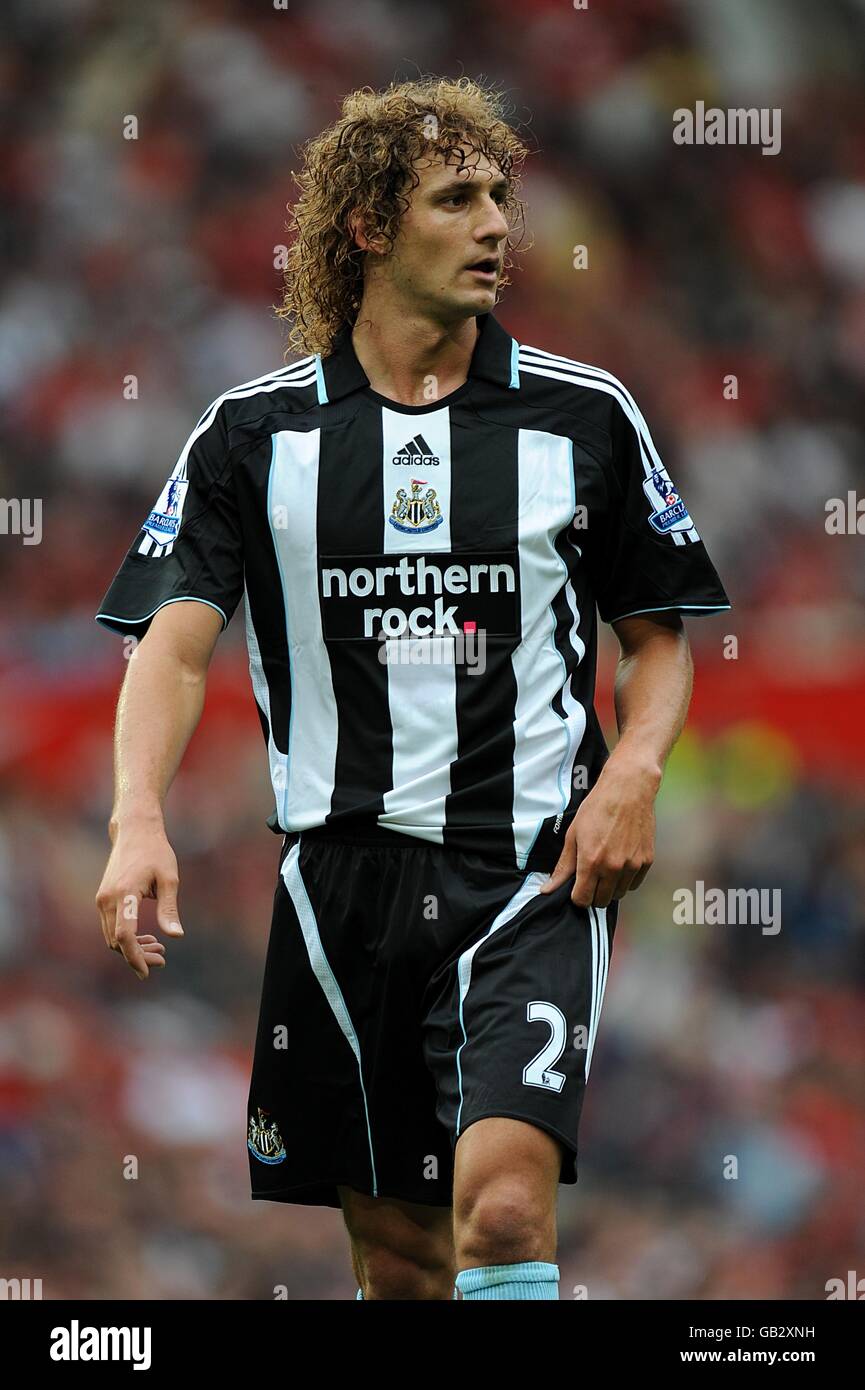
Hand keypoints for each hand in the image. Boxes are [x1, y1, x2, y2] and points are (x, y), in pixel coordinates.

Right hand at [95, 819, 183, 978]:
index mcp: (125, 893)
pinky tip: (147, 938)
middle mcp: (107, 899)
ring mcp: (102, 899)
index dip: (135, 956)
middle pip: (117, 941)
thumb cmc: (156, 852)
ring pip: (112, 937)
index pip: (125, 935)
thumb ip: (169, 908)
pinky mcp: (103, 899)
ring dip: (132, 948)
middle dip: (138, 956)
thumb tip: (176, 935)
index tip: (147, 971)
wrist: (135, 832)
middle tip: (162, 960)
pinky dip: (126, 938)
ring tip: (158, 949)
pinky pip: (111, 927)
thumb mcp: (169, 879)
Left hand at [539, 756, 657, 907]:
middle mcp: (613, 868)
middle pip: (601, 901)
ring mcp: (632, 865)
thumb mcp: (573, 835)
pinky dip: (626, 879)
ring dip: (610, 887)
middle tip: (591, 877)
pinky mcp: (646, 861)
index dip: (577, 896)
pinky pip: (634, 884)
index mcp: (591, 862)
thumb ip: (563, 867)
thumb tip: (547, 889)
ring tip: (606, 867)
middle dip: (593, 893)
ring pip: (619, 894)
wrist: (628, 790)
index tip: (577, 887)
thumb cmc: (598, 808)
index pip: (583, 900)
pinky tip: (620, 862)